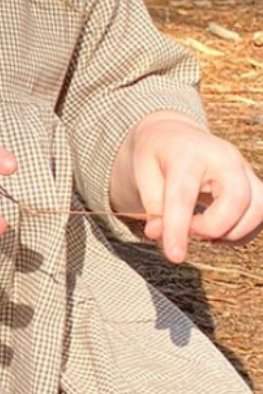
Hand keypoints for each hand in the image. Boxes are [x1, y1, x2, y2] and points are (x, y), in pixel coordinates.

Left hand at [110, 111, 262, 263]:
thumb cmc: (156, 156)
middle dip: (212, 228)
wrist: (174, 136)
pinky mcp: (254, 184)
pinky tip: (216, 232)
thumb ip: (152, 206)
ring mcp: (244, 170)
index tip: (174, 256)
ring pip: (258, 210)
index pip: (185, 196)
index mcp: (188, 153)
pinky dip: (241, 232)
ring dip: (230, 233)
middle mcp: (224, 158)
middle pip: (237, 201)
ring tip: (200, 231)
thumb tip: (158, 234)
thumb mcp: (142, 174)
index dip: (179, 229)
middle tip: (188, 230)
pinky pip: (261, 216)